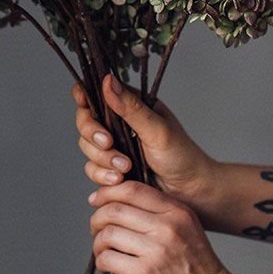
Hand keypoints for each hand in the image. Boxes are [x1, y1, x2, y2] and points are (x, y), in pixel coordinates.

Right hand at [73, 74, 219, 216]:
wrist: (190, 193)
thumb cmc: (182, 157)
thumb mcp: (157, 130)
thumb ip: (130, 108)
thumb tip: (107, 80)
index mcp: (132, 107)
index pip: (98, 94)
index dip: (85, 96)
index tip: (82, 101)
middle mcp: (120, 124)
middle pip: (86, 121)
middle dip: (94, 135)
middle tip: (110, 144)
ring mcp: (115, 147)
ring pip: (87, 148)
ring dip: (102, 159)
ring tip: (125, 168)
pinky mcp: (111, 169)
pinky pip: (93, 169)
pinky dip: (102, 175)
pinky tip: (119, 180)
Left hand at [89, 179, 236, 273]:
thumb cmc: (198, 270)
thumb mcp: (187, 230)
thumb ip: (160, 215)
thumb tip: (118, 204)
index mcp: (177, 211)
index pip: (132, 189)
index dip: (107, 193)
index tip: (96, 201)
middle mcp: (168, 226)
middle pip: (114, 209)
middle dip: (97, 219)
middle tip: (96, 232)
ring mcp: (157, 250)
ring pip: (108, 234)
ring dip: (98, 244)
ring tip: (103, 253)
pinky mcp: (146, 273)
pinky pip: (108, 258)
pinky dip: (101, 262)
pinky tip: (108, 268)